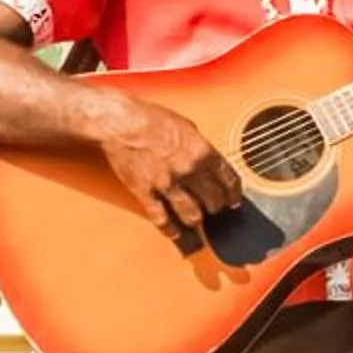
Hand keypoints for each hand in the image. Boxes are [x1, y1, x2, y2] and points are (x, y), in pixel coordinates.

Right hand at [98, 96, 243, 254]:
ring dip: (197, 220)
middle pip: (213, 200)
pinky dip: (171, 230)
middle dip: (216, 207)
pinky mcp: (146, 193)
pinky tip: (176, 234)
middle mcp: (189, 170)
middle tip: (215, 209)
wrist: (119, 122)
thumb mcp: (187, 126)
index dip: (234, 194)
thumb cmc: (150, 118)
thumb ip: (200, 147)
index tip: (233, 201)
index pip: (229, 180)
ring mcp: (167, 184)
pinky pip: (162, 218)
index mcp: (203, 152)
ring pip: (192, 215)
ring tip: (197, 220)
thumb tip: (208, 163)